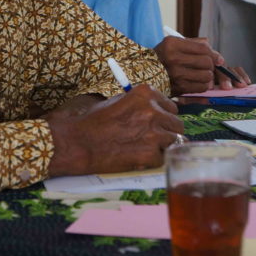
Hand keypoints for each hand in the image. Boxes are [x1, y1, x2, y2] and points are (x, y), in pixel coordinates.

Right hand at [43, 84, 184, 175]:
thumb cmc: (94, 121)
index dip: (165, 116)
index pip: (171, 106)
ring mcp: (153, 133)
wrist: (78, 143)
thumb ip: (141, 104)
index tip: (159, 123)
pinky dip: (154, 161)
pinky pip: (163, 158)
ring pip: (174, 141)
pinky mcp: (150, 154)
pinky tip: (139, 158)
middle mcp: (153, 111)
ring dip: (163, 146)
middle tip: (155, 139)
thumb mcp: (118, 101)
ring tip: (146, 149)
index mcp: (146, 94)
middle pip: (177, 124)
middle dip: (168, 132)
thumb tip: (158, 110)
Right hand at [154, 36, 250, 93]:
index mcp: (172, 44)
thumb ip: (195, 44)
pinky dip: (203, 85)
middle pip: (207, 62)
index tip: (218, 59)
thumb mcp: (174, 44)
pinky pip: (201, 87)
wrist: (143, 73)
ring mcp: (175, 74)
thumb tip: (216, 54)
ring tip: (201, 74)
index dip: (214, 54)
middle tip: (207, 67)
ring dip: (208, 76)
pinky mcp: (177, 88)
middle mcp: (173, 59)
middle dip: (211, 65)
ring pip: (206, 76)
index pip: (203, 48)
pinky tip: (197, 82)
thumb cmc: (163, 57)